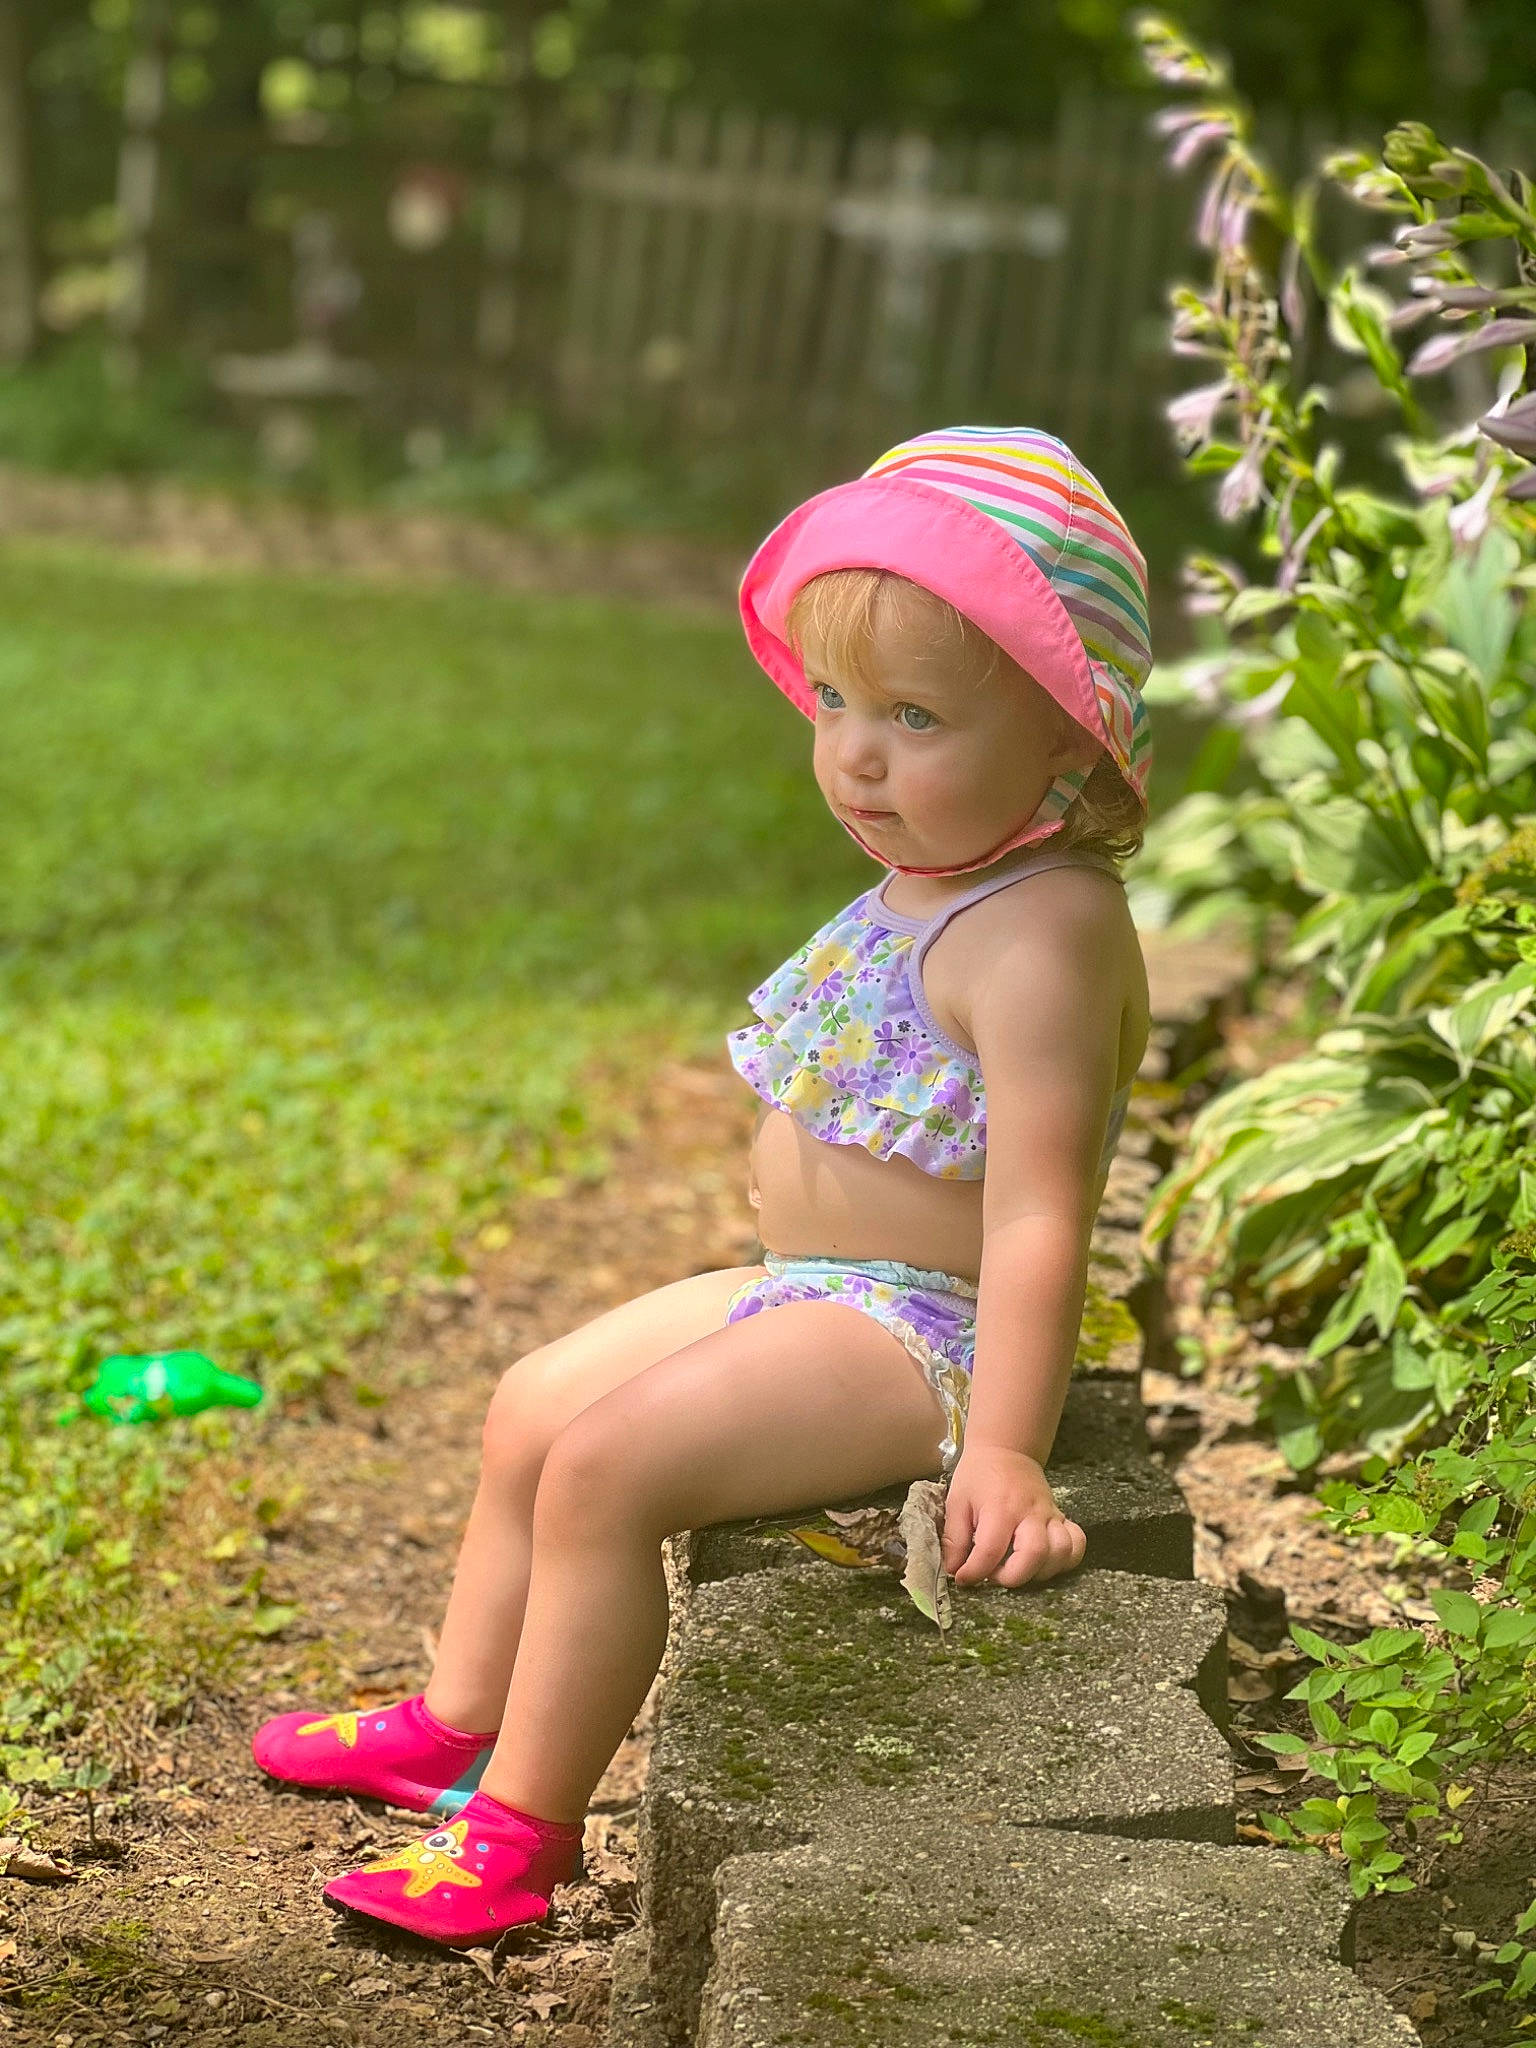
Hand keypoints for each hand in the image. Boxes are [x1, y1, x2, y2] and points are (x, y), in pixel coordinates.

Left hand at [941, 1443, 1085, 1588]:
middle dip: (1012, 1577)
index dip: (974, 1573)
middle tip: (993, 1575)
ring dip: (1040, 1572)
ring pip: (1061, 1552)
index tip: (963, 1578)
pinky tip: (1045, 1562)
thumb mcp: (957, 1501)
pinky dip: (1066, 1560)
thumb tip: (954, 1570)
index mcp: (1000, 1507)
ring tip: (1017, 1569)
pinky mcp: (1062, 1517)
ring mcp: (1050, 1514)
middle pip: (1034, 1554)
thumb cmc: (979, 1476)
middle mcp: (1030, 1512)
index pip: (990, 1551)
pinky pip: (1077, 1543)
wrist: (1005, 1449)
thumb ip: (954, 1538)